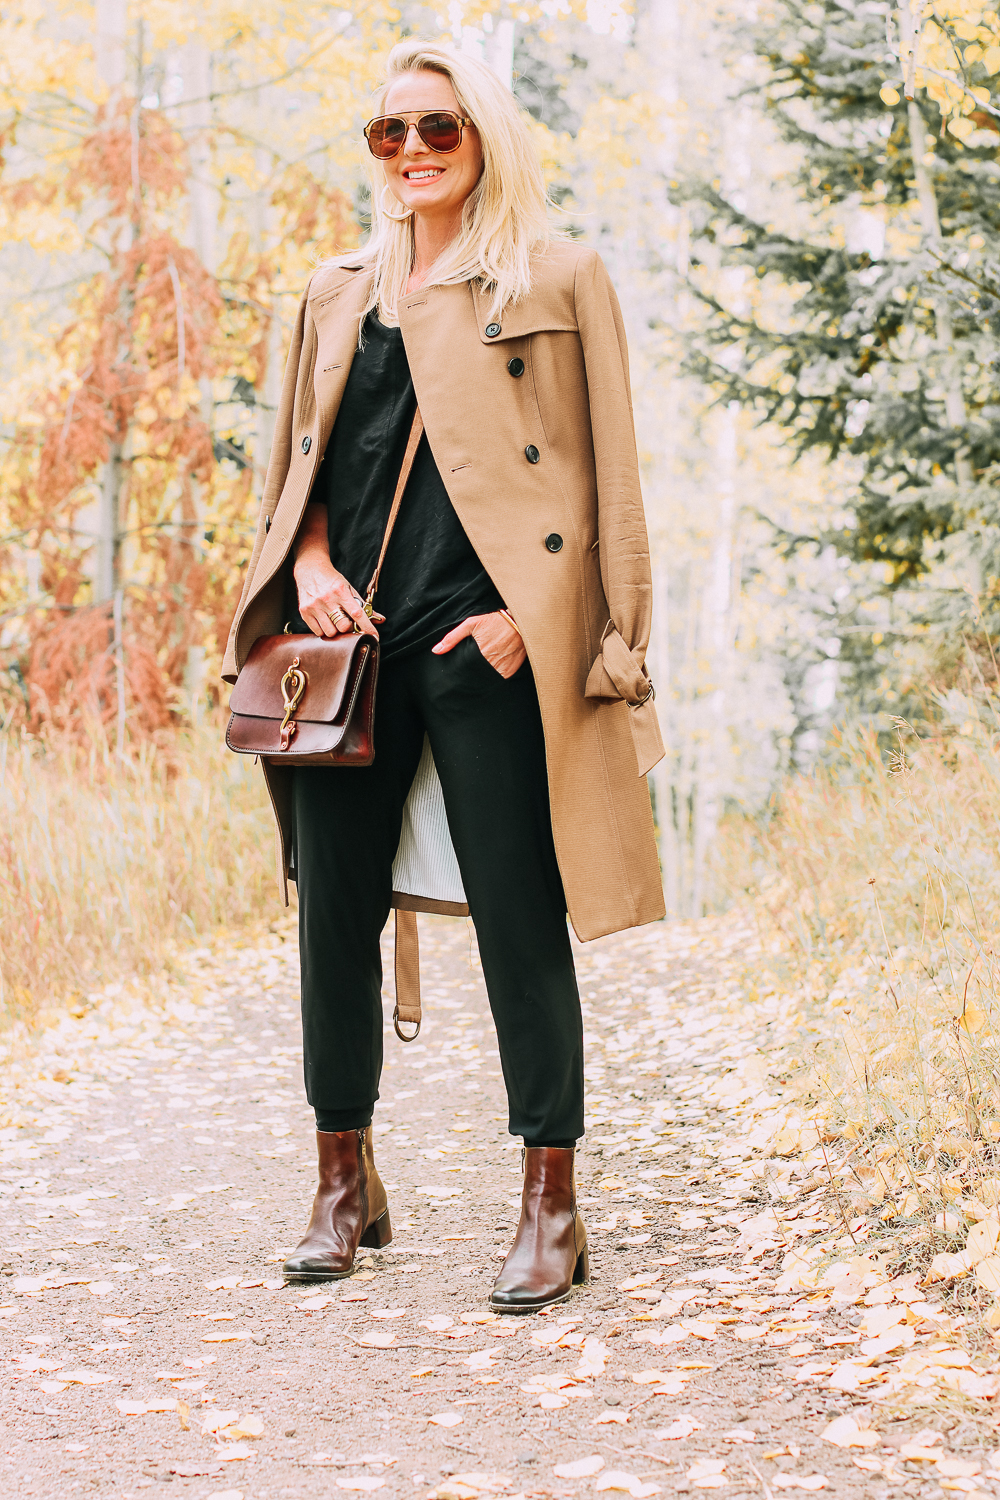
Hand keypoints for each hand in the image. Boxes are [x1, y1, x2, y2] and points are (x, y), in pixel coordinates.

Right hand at [292, 503, 382, 638]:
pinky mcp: (304, 611)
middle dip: (348, 628)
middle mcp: (327, 599)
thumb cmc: (332, 581)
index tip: (374, 636)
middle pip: (343, 626)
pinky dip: (324, 630)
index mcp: (340, 591)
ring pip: (330, 632)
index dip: (367, 627)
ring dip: (336, 631)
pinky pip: (318, 632)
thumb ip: (364, 606)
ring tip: (335, 621)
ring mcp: (314, 606)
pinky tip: (325, 621)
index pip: (357, 613)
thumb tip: (381, 620)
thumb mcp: (349, 589)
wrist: (310, 569)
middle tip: (347, 622)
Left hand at [432, 611, 525, 679]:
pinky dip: (495, 674)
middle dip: (472, 672)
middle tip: (472, 666)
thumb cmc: (494, 622)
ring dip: (484, 674)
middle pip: (476, 675)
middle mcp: (492, 663)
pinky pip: (500, 677)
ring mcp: (503, 668)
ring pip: (488, 678)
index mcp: (481, 654)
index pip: (466, 670)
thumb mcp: (471, 624)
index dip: (462, 671)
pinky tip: (494, 665)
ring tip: (484, 665)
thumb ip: (452, 638)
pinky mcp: (511, 670)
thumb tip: (435, 650)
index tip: (460, 670)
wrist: (519, 622)